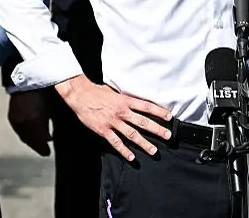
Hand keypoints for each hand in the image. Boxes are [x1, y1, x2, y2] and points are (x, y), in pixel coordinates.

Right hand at [9, 89, 51, 155]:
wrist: (25, 79)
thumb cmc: (41, 90)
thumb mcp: (49, 108)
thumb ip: (46, 124)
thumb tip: (48, 137)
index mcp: (33, 120)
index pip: (38, 141)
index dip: (43, 148)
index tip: (47, 152)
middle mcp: (22, 122)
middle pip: (30, 140)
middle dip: (37, 145)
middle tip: (43, 149)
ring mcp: (15, 120)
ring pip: (23, 136)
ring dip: (30, 140)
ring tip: (37, 141)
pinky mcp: (12, 117)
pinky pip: (18, 130)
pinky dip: (24, 134)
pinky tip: (29, 132)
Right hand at [56, 75, 171, 161]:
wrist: (80, 95)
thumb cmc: (96, 91)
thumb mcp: (114, 91)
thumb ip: (125, 99)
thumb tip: (136, 103)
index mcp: (125, 101)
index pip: (146, 106)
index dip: (159, 112)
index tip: (169, 117)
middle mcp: (121, 112)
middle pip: (143, 122)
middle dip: (157, 130)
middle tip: (168, 136)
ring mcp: (113, 122)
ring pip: (132, 134)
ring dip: (144, 143)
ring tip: (154, 150)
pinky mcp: (103, 130)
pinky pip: (116, 142)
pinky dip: (124, 151)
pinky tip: (131, 157)